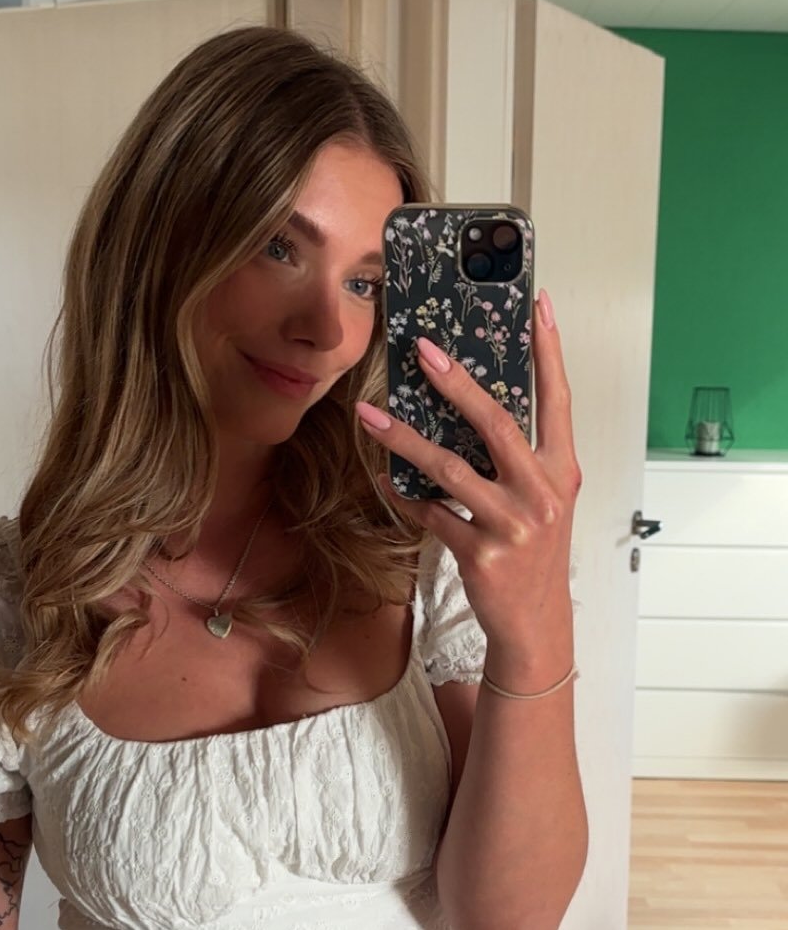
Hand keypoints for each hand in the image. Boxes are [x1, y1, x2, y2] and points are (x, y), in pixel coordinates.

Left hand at [355, 289, 581, 690]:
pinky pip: (430, 512)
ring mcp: (512, 524)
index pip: (557, 399)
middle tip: (422, 349)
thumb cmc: (534, 551)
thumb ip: (518, 458)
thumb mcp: (541, 500)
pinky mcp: (480, 553)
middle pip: (496, 423)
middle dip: (457, 382)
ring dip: (403, 439)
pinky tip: (389, 481)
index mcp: (560, 469)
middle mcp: (542, 492)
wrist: (535, 624)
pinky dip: (407, 496)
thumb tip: (472, 407)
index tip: (538, 306)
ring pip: (448, 468)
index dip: (549, 351)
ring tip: (369, 416)